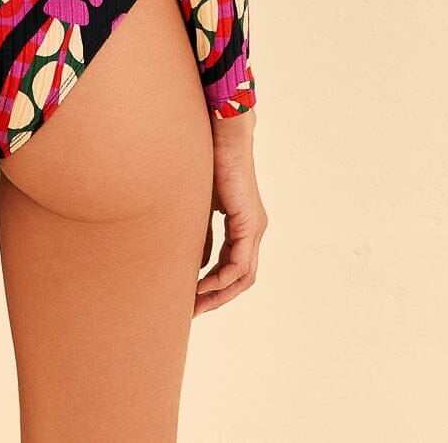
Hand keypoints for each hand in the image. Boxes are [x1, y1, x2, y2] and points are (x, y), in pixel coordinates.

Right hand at [194, 112, 266, 315]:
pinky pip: (239, 264)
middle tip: (193, 311)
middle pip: (242, 279)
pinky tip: (201, 284)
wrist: (224, 135)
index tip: (192, 297)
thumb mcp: (201, 206)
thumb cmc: (210, 161)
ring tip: (195, 304)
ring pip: (243, 276)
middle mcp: (254, 230)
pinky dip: (221, 278)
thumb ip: (201, 235)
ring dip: (219, 294)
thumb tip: (196, 265)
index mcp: (244, 224)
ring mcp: (255, 228)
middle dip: (218, 298)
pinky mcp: (250, 223)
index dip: (215, 286)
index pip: (234, 266)